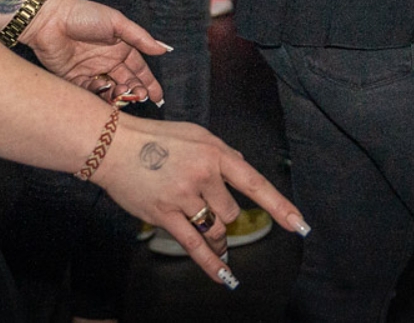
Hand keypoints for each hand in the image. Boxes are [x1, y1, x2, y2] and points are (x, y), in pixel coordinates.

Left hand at [20, 0, 166, 107]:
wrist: (50, 21)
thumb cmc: (84, 15)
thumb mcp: (116, 23)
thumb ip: (140, 37)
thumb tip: (163, 49)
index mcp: (119, 47)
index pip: (139, 68)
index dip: (149, 82)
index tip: (158, 96)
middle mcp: (107, 61)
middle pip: (127, 81)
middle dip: (136, 91)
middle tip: (141, 96)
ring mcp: (91, 71)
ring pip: (111, 90)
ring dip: (120, 94)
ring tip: (124, 92)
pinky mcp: (74, 80)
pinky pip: (91, 93)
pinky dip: (100, 94)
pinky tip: (106, 89)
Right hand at [94, 113, 309, 288]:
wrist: (114, 146)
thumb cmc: (157, 137)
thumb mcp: (197, 135)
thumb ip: (223, 154)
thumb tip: (243, 170)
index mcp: (215, 153)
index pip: (255, 183)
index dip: (279, 206)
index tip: (299, 225)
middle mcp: (203, 176)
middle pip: (231, 213)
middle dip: (223, 214)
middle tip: (202, 200)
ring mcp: (184, 196)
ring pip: (215, 229)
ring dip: (215, 235)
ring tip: (201, 223)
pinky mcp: (165, 215)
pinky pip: (195, 246)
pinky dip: (212, 264)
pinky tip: (226, 277)